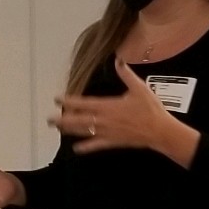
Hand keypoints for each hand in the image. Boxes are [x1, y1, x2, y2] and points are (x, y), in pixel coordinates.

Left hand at [55, 63, 197, 164]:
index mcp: (108, 106)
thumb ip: (126, 74)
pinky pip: (96, 145)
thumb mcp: (139, 88)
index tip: (57, 99)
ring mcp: (107, 132)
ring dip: (69, 130)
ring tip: (57, 128)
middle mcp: (104, 120)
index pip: (83, 103)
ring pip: (83, 131)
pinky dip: (85, 147)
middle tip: (49, 118)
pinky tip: (76, 148)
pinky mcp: (113, 142)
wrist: (160, 131)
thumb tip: (118, 60)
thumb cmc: (150, 109)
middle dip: (62, 119)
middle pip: (78, 120)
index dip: (69, 101)